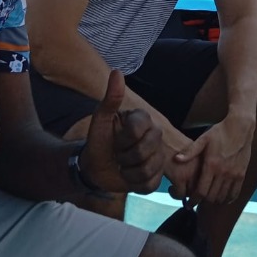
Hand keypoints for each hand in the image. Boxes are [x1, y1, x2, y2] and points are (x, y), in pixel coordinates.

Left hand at [81, 70, 165, 194]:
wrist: (97, 167)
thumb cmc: (99, 140)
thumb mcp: (101, 119)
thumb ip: (111, 98)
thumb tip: (117, 72)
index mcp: (143, 119)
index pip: (138, 130)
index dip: (123, 140)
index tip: (115, 140)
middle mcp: (156, 135)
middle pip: (145, 150)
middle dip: (125, 157)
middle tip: (118, 154)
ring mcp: (159, 156)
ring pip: (147, 169)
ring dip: (128, 172)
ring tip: (123, 165)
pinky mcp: (158, 176)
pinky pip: (150, 184)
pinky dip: (134, 184)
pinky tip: (129, 176)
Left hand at [171, 115, 253, 204]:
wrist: (240, 126)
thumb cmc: (220, 132)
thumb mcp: (203, 139)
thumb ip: (190, 151)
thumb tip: (176, 159)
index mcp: (211, 164)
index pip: (201, 191)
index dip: (194, 200)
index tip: (190, 203)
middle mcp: (223, 172)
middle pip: (211, 197)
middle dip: (202, 202)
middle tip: (197, 202)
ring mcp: (233, 174)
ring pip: (222, 197)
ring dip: (214, 201)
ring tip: (208, 199)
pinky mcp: (241, 174)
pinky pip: (235, 193)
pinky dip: (227, 199)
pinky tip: (222, 197)